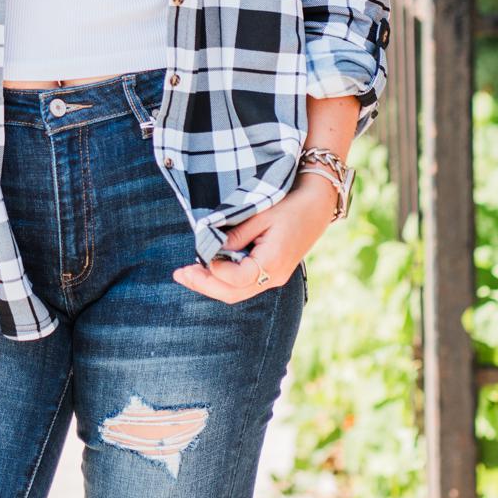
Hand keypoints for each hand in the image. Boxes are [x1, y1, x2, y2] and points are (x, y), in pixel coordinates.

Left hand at [172, 173, 337, 302]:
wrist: (318, 204)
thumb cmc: (289, 205)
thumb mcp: (260, 214)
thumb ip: (235, 236)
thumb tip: (210, 251)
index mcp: (273, 262)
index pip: (237, 279)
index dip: (214, 271)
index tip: (199, 256)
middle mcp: (274, 277)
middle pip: (233, 293)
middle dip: (203, 285)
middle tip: (179, 274)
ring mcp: (274, 278)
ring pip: (236, 293)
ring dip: (210, 285)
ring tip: (186, 275)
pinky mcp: (272, 274)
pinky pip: (243, 285)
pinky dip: (222, 281)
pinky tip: (206, 270)